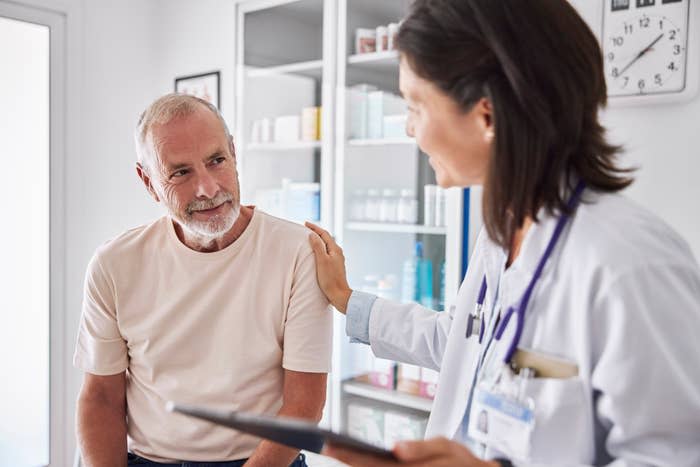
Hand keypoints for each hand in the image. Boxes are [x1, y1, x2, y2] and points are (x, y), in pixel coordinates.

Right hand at [305, 222, 351, 312]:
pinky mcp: (334, 267)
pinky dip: (320, 249)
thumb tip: (312, 235)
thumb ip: (317, 247)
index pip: (324, 234)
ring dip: (318, 241)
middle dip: (316, 233)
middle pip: (326, 239)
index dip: (315, 228)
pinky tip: (315, 254)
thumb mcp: (322, 261)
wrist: (339, 295)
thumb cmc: (330, 279)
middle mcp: (338, 253)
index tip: (305, 223)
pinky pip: (326, 253)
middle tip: (306, 229)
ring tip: (309, 239)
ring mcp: (337, 260)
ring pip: (326, 246)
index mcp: (335, 250)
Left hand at [323, 437, 499, 466]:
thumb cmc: (462, 463)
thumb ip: (422, 449)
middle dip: (348, 460)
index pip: (374, 463)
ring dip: (357, 466)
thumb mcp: (447, 448)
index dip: (351, 455)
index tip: (331, 445)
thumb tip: (397, 448)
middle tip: (326, 446)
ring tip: (338, 451)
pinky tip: (356, 460)